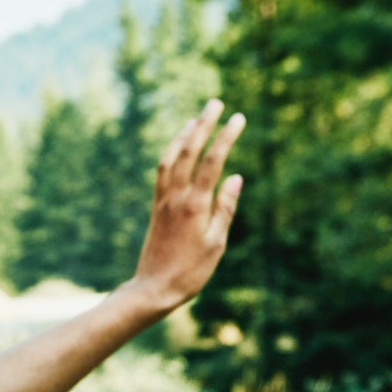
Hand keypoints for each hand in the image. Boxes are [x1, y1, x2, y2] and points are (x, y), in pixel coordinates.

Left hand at [129, 99, 244, 311]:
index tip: (238, 117)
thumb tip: (236, 177)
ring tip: (195, 119)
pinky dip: (170, 154)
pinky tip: (177, 148)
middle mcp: (176, 197)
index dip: (226, 137)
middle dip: (203, 124)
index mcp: (195, 205)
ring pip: (171, 158)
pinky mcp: (156, 207)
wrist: (153, 288)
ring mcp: (163, 201)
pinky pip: (161, 172)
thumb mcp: (216, 243)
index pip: (212, 161)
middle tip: (215, 103)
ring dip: (183, 135)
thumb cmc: (190, 271)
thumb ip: (225, 208)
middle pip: (189, 151)